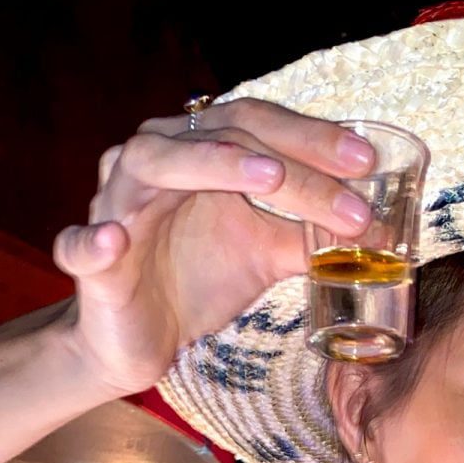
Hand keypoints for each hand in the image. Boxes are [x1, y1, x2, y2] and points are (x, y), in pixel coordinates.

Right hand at [52, 102, 374, 396]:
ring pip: (156, 165)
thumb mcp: (264, 253)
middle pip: (222, 135)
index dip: (311, 137)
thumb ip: (312, 237)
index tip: (367, 163)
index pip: (257, 124)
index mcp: (195, 150)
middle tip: (349, 181)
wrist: (139, 338)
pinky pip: (80, 244)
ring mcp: (116, 205)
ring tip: (266, 177)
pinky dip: (93, 239)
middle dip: (292, 157)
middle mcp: (152, 161)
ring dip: (211, 165)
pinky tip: (112, 239)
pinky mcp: (91, 262)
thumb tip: (383, 234)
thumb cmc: (197, 280)